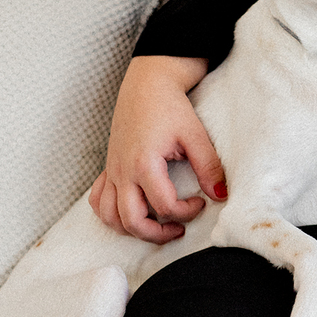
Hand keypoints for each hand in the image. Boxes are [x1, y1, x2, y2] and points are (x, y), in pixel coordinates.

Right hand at [89, 55, 222, 242]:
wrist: (147, 83)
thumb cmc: (170, 106)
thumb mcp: (195, 135)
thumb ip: (208, 167)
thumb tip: (220, 195)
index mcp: (144, 164)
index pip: (165, 206)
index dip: (187, 212)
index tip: (200, 201)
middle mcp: (122, 171)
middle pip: (131, 221)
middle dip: (157, 234)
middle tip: (178, 228)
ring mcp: (112, 170)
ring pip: (109, 216)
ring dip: (132, 229)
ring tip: (156, 224)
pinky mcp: (108, 167)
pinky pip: (97, 200)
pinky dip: (110, 213)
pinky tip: (131, 209)